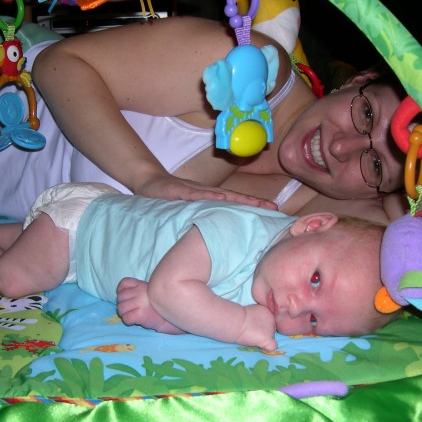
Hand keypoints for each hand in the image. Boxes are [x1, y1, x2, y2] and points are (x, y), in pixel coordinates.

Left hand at [117, 277, 184, 333]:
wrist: (170, 317)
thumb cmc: (158, 306)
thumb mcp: (149, 292)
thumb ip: (137, 290)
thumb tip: (121, 295)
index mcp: (141, 285)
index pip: (124, 283)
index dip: (121, 291)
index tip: (127, 298)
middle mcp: (139, 291)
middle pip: (120, 297)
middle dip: (123, 304)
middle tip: (131, 309)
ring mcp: (139, 302)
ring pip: (121, 308)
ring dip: (125, 313)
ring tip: (133, 315)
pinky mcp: (140, 314)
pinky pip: (126, 318)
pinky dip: (129, 321)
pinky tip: (136, 321)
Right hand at [135, 174, 277, 209]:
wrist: (148, 182)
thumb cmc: (170, 198)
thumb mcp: (189, 212)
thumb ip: (203, 220)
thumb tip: (220, 239)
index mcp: (209, 199)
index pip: (235, 204)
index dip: (254, 207)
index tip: (273, 213)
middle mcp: (206, 193)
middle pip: (234, 198)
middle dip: (254, 203)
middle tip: (274, 208)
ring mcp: (193, 190)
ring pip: (219, 195)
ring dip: (238, 199)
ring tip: (256, 204)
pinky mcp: (178, 191)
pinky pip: (195, 194)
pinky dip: (209, 196)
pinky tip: (221, 199)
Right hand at [237, 304, 277, 350]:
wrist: (236, 321)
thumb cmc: (238, 316)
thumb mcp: (250, 312)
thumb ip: (258, 316)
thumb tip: (256, 323)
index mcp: (268, 311)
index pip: (270, 321)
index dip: (264, 325)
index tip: (256, 327)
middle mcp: (272, 319)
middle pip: (272, 329)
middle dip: (265, 332)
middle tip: (254, 333)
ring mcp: (271, 330)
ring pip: (272, 337)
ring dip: (265, 338)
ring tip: (253, 337)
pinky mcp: (268, 339)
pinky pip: (273, 346)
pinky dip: (268, 347)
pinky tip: (261, 346)